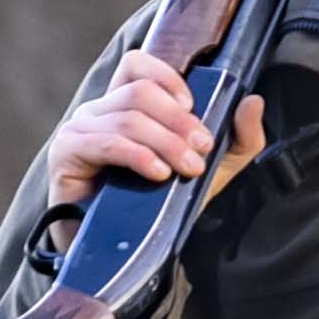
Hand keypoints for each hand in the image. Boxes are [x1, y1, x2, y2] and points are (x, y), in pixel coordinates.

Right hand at [43, 50, 264, 214]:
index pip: (138, 65)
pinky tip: (158, 174)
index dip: (167, 78)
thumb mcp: (213, 168)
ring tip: (188, 169)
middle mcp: (98, 111)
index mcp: (124, 104)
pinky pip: (106, 143)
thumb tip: (252, 100)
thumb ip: (238, 136)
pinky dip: (137, 156)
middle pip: (139, 91)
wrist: (123, 253)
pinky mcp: (66, 155)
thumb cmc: (161, 204)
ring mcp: (78, 130)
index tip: (194, 108)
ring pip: (128, 117)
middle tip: (201, 148)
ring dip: (165, 142)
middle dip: (177, 120)